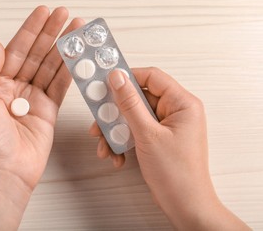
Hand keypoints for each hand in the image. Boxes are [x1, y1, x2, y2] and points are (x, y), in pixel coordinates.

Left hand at [0, 6, 83, 230]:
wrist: (3, 172)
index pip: (16, 50)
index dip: (30, 30)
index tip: (43, 13)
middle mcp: (15, 89)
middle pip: (36, 55)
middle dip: (50, 34)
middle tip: (65, 15)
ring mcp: (33, 100)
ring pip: (51, 68)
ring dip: (64, 49)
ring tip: (77, 30)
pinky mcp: (49, 112)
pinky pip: (60, 87)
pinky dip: (69, 71)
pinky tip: (76, 56)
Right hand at [89, 68, 249, 229]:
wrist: (184, 206)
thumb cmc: (176, 173)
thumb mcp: (147, 134)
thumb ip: (130, 103)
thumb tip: (117, 77)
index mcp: (182, 103)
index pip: (151, 77)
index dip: (127, 77)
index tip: (105, 82)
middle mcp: (175, 111)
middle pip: (138, 98)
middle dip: (115, 113)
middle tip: (98, 120)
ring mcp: (166, 125)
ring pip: (133, 116)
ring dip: (116, 130)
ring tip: (104, 145)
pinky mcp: (158, 138)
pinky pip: (135, 131)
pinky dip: (123, 141)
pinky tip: (116, 156)